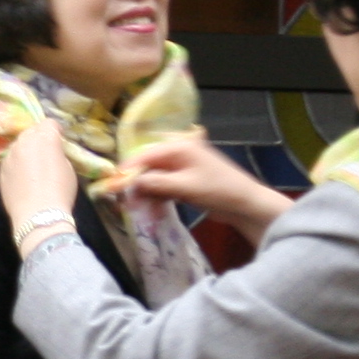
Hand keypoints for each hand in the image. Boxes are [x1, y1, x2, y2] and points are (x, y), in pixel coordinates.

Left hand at [0, 118, 79, 236]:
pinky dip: (16, 163)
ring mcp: (10, 154)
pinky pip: (10, 159)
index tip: (59, 139)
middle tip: (45, 151)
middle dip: (39, 137)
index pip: (49, 123)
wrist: (38, 214)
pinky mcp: (1, 168)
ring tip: (33, 165)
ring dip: (26, 149)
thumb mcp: (68, 167)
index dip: (55, 130)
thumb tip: (52, 150)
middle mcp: (24, 141)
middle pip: (31, 131)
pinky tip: (22, 177)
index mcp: (45, 138)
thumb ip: (58, 153)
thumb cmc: (60, 191)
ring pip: (18, 145)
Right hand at [106, 136, 293, 239]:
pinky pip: (166, 186)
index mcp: (179, 147)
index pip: (144, 155)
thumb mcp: (183, 187)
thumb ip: (154, 183)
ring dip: (148, 195)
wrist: (247, 205)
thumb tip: (130, 183)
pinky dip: (159, 198)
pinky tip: (155, 211)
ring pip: (156, 178)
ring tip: (142, 211)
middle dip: (137, 185)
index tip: (112, 186)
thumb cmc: (218, 190)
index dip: (127, 171)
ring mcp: (184, 166)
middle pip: (148, 167)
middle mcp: (179, 152)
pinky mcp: (188, 180)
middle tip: (126, 204)